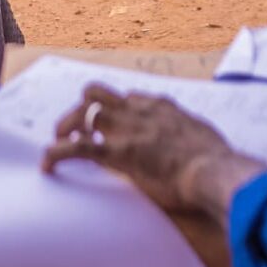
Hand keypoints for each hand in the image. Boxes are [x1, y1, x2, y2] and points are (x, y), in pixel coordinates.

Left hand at [41, 84, 243, 215]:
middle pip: (97, 95)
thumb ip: (194, 135)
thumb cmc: (219, 161)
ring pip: (83, 112)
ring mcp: (126, 130)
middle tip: (76, 129)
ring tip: (58, 141)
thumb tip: (201, 143)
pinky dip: (56, 154)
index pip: (127, 98)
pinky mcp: (118, 153)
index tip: (111, 124)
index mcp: (160, 107)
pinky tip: (47, 164)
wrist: (215, 171)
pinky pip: (76, 148)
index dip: (114, 111)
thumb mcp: (206, 138)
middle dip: (82, 109)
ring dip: (66, 126)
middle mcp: (139, 111)